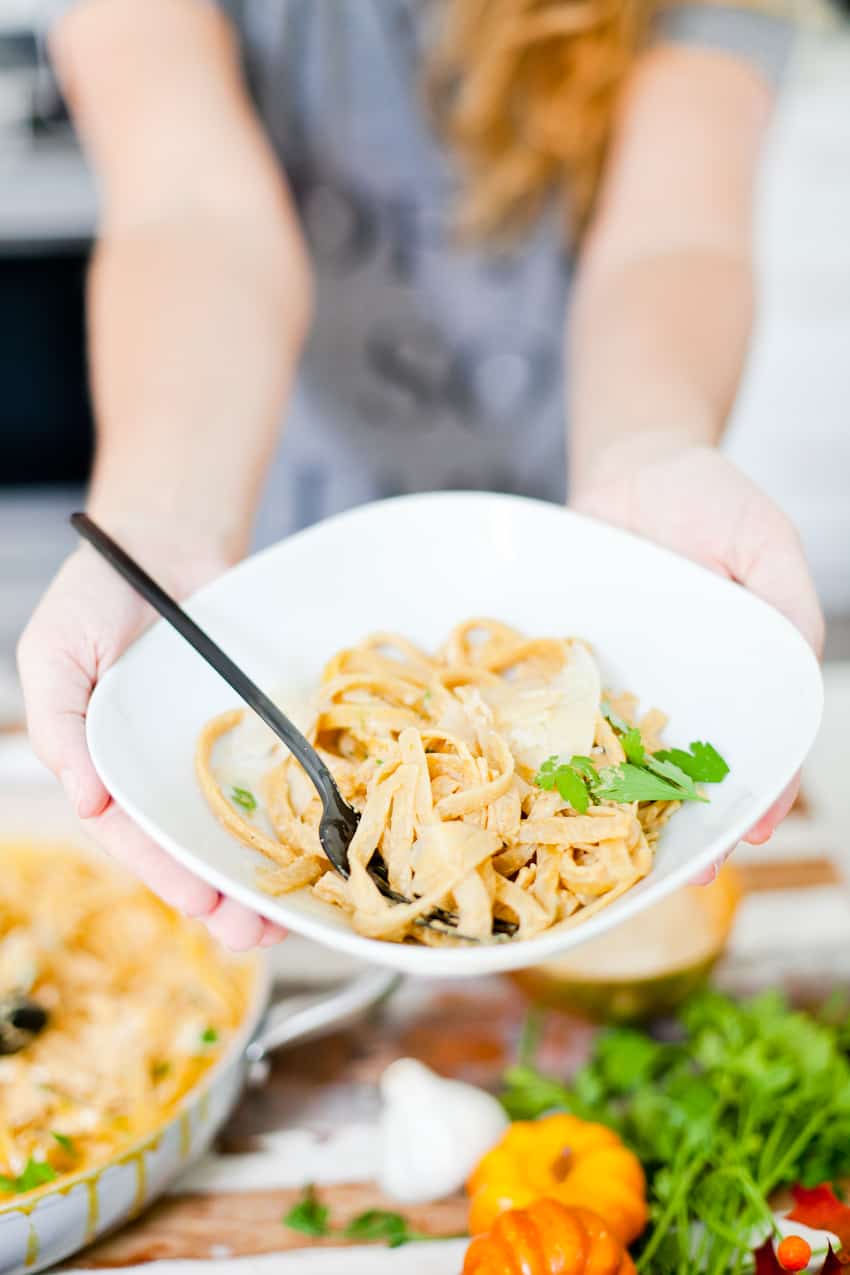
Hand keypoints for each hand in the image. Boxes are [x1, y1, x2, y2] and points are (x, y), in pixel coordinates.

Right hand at [17, 530, 285, 949]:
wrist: (167, 539)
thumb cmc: (99, 591)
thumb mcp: (55, 650)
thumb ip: (61, 723)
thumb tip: (88, 805)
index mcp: (110, 766)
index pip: (137, 837)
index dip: (169, 876)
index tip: (203, 909)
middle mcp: (164, 770)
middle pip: (194, 847)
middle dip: (224, 898)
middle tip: (256, 936)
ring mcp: (213, 751)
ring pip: (240, 826)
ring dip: (264, 875)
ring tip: (293, 919)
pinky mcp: (258, 726)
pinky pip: (277, 776)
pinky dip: (297, 815)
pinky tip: (324, 848)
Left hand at [572, 437, 823, 867]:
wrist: (630, 467)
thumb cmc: (710, 498)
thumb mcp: (766, 540)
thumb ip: (788, 602)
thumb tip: (801, 663)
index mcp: (739, 672)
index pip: (759, 745)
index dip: (764, 792)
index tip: (755, 832)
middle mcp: (683, 689)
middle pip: (689, 768)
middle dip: (688, 823)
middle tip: (680, 873)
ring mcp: (626, 681)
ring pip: (624, 755)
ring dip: (621, 804)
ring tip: (615, 854)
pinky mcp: (575, 665)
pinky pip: (565, 711)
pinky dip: (557, 746)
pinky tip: (546, 781)